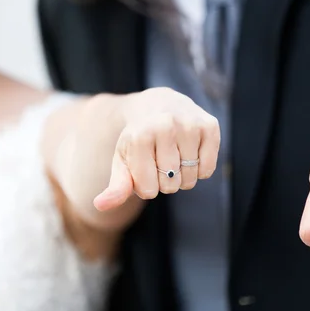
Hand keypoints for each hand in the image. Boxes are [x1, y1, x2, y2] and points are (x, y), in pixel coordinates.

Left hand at [93, 87, 219, 210]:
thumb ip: (116, 186)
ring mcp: (189, 125)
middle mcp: (165, 126)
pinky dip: (199, 170)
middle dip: (165, 181)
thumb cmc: (140, 139)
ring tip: (176, 156)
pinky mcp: (209, 126)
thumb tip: (100, 206)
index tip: (144, 167)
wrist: (160, 104)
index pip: (148, 190)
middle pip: (170, 185)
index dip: (146, 186)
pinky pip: (207, 170)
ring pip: (189, 179)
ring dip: (182, 176)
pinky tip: (191, 153)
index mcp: (139, 136)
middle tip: (161, 160)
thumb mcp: (123, 160)